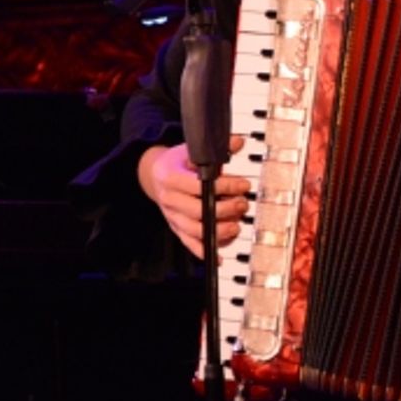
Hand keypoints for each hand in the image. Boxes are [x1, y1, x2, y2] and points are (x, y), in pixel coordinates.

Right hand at [138, 138, 249, 260]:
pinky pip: (190, 245)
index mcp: (171, 178)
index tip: (243, 184)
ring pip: (194, 231)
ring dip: (218, 231)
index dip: (224, 186)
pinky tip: (219, 257)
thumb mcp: (194, 150)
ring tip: (237, 226)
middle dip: (224, 209)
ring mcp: (172, 217)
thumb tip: (238, 142)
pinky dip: (204, 252)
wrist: (156, 175)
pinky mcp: (177, 230)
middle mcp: (169, 200)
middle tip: (243, 203)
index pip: (198, 185)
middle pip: (197, 211)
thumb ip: (216, 149)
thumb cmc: (178, 162)